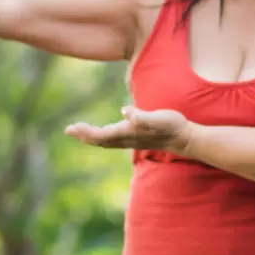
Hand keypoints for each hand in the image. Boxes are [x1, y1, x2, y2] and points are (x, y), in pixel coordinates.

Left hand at [66, 104, 193, 154]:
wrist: (185, 139)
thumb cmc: (172, 126)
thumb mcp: (159, 118)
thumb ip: (142, 116)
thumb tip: (125, 112)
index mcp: (128, 133)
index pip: (101, 135)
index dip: (86, 132)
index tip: (72, 127)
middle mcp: (127, 139)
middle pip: (100, 140)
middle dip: (84, 135)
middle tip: (68, 130)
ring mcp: (131, 140)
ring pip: (105, 141)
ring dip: (91, 137)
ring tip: (79, 132)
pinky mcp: (136, 138)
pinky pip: (113, 140)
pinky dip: (102, 137)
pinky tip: (102, 133)